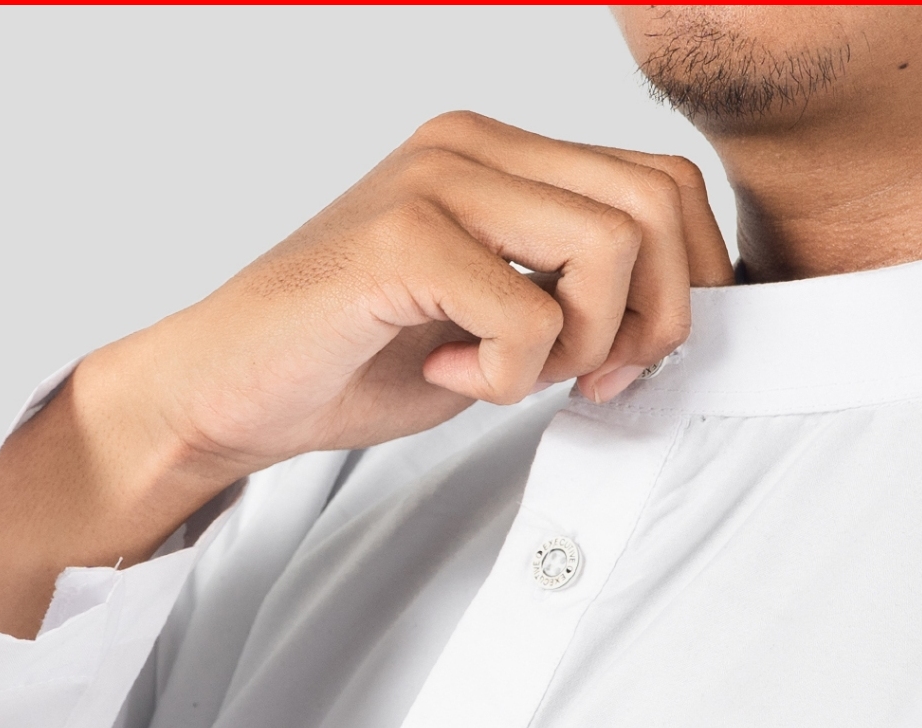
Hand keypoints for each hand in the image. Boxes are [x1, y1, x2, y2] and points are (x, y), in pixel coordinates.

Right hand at [104, 109, 732, 470]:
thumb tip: (672, 321)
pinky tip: (445, 375)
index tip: (631, 359)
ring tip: (505, 375)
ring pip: (608, 248)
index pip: (663, 186)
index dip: (682, 285)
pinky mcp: (401, 236)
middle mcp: (473, 146)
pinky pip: (527, 315)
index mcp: (503, 157)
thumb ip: (576, 298)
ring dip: (580, 346)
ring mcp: (436, 181)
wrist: (238, 387)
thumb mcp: (500, 323)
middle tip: (589, 379)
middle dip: (652, 321)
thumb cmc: (363, 358)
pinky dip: (505, 376)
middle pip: (656, 206)